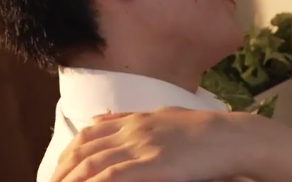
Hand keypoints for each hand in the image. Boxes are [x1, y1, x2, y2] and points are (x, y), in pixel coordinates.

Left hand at [49, 106, 250, 181]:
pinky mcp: (152, 165)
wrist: (232, 137)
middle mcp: (132, 131)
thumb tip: (102, 118)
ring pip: (90, 165)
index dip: (68, 154)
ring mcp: (141, 147)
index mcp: (136, 120)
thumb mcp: (165, 116)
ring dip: (70, 180)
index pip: (88, 135)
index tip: (59, 172)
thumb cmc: (205, 132)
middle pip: (82, 151)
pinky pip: (111, 176)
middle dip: (61, 172)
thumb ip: (132, 118)